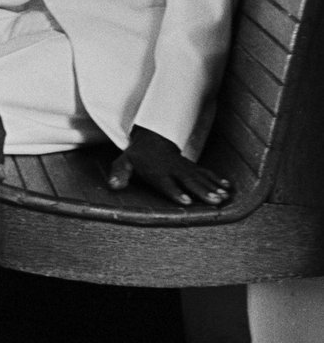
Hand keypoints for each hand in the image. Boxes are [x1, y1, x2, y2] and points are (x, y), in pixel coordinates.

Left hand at [107, 125, 231, 206]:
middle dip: (202, 191)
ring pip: (201, 178)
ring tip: (224, 197)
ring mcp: (184, 168)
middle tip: (214, 201)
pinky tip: (228, 187)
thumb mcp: (124, 162)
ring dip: (213, 187)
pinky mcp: (192, 167)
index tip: (186, 201)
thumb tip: (113, 185)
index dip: (176, 192)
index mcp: (157, 172)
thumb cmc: (137, 157)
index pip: (167, 183)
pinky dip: (217, 179)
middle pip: (189, 181)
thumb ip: (119, 173)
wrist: (152, 140)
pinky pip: (206, 173)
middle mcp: (173, 170)